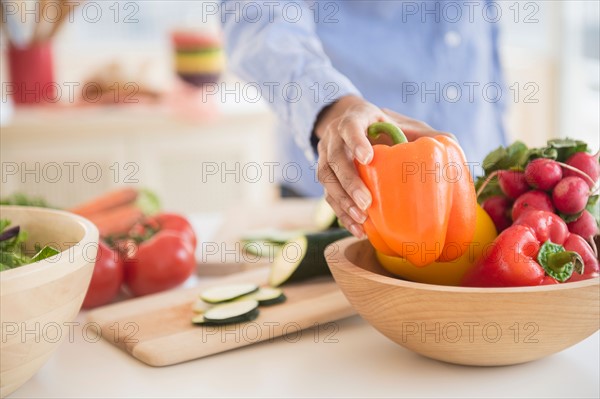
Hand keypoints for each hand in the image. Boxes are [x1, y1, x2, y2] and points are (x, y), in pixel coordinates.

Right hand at [314, 96, 452, 237]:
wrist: (351, 126)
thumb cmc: (382, 126)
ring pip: (327, 180)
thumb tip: (451, 145)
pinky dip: (341, 213)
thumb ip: (423, 133)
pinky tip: (356, 227)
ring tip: (361, 218)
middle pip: (335, 160)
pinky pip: (328, 196)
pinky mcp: (326, 176)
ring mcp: (326, 157)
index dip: (356, 142)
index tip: (368, 158)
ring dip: (342, 201)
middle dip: (350, 182)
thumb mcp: (401, 123)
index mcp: (354, 119)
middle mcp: (334, 138)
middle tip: (367, 202)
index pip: (350, 128)